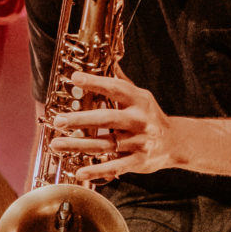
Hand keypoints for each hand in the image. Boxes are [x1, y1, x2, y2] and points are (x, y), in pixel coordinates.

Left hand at [46, 70, 173, 178]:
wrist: (174, 143)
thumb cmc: (150, 116)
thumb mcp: (140, 96)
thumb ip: (121, 82)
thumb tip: (106, 59)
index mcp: (139, 100)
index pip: (116, 88)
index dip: (96, 82)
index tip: (75, 78)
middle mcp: (140, 120)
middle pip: (107, 118)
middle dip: (80, 120)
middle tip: (59, 120)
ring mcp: (139, 142)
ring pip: (105, 144)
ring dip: (78, 145)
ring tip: (56, 144)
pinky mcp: (138, 161)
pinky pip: (115, 166)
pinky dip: (97, 170)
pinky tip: (79, 172)